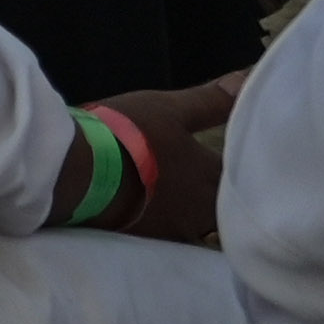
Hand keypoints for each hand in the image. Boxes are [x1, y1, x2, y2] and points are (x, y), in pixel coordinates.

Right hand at [77, 74, 243, 243]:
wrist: (76, 172)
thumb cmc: (127, 135)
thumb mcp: (167, 109)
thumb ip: (209, 101)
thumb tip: (247, 82)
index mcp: (211, 177)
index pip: (240, 175)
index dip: (241, 165)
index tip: (237, 157)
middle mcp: (201, 211)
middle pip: (222, 208)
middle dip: (219, 197)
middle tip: (209, 184)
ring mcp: (172, 231)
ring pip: (196, 228)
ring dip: (192, 216)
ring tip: (182, 204)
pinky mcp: (145, 242)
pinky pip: (167, 240)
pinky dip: (165, 227)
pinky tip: (154, 218)